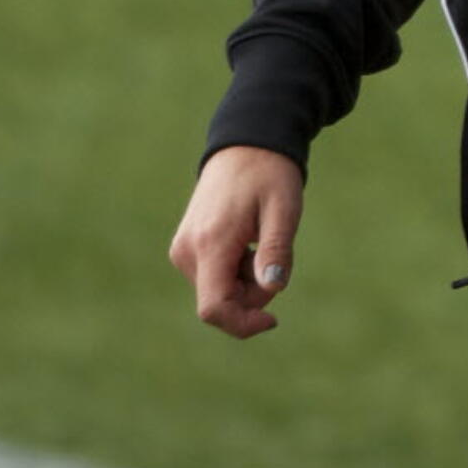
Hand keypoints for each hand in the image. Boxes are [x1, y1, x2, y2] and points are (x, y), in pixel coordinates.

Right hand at [169, 145, 303, 338]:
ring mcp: (183, 249)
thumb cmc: (269, 174)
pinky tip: (248, 240)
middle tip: (277, 257)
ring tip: (261, 240)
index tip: (273, 319)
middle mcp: (187, 251)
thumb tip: (272, 289)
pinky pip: (212, 277)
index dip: (243, 323)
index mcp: (210, 242)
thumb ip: (276, 250)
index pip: (214, 308)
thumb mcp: (283, 209)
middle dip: (253, 295)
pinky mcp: (186, 247)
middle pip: (220, 302)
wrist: (245, 143)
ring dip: (246, 281)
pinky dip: (236, 271)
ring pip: (217, 291)